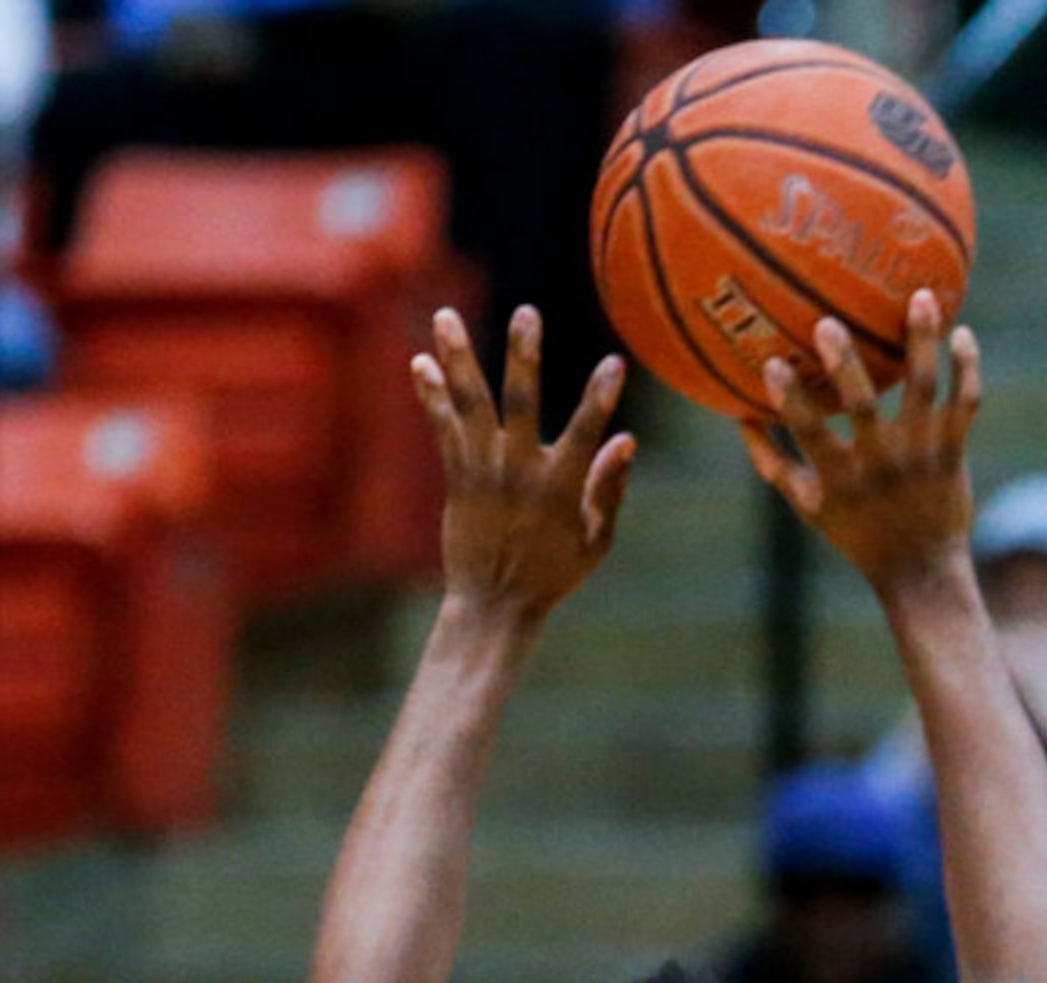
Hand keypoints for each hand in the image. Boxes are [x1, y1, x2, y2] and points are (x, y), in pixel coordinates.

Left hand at [412, 306, 633, 623]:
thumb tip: (626, 440)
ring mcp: (485, 471)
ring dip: (459, 357)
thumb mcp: (597, 539)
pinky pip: (443, 428)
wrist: (496, 604)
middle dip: (525, 354)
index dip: (602, 396)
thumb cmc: (555, 573)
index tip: (616, 363)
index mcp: (562, 486)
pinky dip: (432, 395)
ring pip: (471, 404)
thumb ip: (610, 488)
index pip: (587, 431)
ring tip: (446, 316)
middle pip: (521, 401)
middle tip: (528, 313)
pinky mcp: (458, 479)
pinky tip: (420, 361)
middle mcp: (520, 470)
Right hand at [744, 291, 979, 596]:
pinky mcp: (953, 451)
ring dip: (922, 341)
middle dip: (846, 366)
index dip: (790, 400)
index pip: (809, 432)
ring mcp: (921, 454)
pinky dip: (967, 368)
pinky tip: (961, 333)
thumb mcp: (808, 506)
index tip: (772, 363)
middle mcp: (882, 462)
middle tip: (827, 323)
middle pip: (864, 406)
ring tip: (920, 296)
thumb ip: (773, 463)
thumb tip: (737, 417)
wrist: (921, 570)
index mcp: (841, 476)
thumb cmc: (857, 534)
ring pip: (925, 390)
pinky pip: (965, 403)